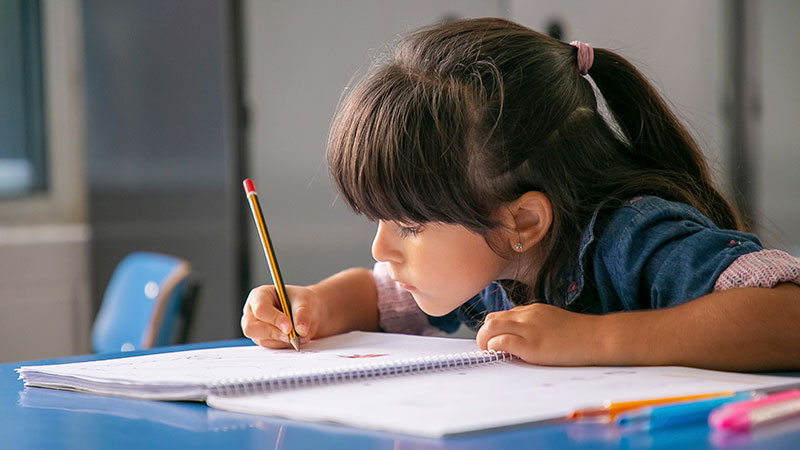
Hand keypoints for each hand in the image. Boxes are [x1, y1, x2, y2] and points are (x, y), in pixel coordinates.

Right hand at [241, 284, 322, 348]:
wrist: (308, 312)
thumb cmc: (301, 301)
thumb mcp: (305, 301)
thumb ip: (303, 314)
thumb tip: (301, 330)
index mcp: (259, 295)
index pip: (260, 309)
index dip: (274, 319)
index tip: (289, 327)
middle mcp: (252, 312)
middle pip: (251, 328)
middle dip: (273, 333)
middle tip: (291, 336)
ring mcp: (255, 327)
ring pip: (261, 340)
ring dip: (281, 341)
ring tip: (298, 335)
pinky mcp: (262, 339)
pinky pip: (269, 347)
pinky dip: (283, 345)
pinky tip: (293, 338)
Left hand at [475, 303, 601, 365]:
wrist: (598, 337)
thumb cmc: (580, 334)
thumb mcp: (553, 322)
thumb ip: (536, 325)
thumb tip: (521, 337)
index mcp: (533, 310)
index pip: (502, 315)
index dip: (494, 330)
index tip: (494, 341)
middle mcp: (527, 315)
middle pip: (491, 319)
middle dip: (484, 334)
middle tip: (487, 348)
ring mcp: (529, 329)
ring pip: (491, 327)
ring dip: (484, 341)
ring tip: (489, 353)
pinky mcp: (531, 345)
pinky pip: (501, 342)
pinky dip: (494, 348)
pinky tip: (500, 355)